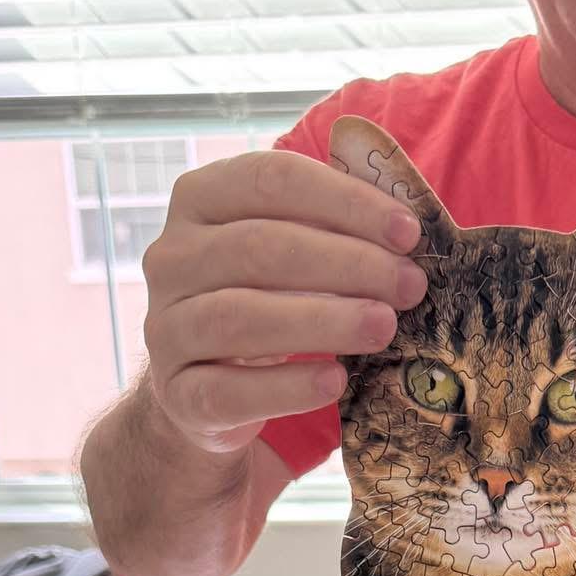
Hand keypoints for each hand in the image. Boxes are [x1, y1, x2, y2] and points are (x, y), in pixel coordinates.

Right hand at [139, 151, 428, 458]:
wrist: (207, 394)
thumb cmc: (267, 302)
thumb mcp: (292, 253)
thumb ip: (332, 225)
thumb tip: (406, 224)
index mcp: (200, 200)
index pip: (270, 180)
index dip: (345, 201)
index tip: (409, 233)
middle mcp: (170, 257)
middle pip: (259, 247)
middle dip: (347, 263)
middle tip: (409, 286)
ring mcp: (167, 327)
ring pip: (239, 317)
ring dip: (322, 320)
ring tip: (383, 327)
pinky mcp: (177, 395)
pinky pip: (229, 391)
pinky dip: (288, 386)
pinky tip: (335, 380)